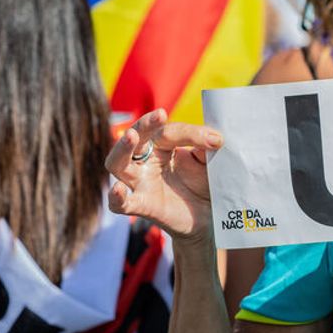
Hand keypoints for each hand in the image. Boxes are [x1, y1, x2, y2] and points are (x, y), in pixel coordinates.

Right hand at [105, 109, 223, 244]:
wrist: (210, 218)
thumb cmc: (206, 185)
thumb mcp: (210, 163)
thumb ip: (208, 149)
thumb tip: (215, 138)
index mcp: (163, 146)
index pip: (168, 132)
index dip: (192, 134)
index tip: (217, 140)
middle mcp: (147, 161)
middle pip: (135, 138)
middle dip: (144, 124)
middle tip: (161, 114)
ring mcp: (140, 183)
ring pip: (118, 164)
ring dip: (122, 149)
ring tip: (130, 136)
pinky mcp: (142, 206)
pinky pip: (121, 203)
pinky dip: (116, 197)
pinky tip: (118, 189)